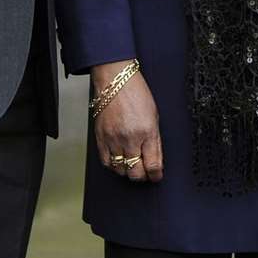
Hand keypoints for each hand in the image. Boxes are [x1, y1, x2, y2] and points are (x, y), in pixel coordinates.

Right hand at [91, 60, 163, 181]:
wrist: (115, 80)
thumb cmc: (136, 94)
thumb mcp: (154, 116)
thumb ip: (155, 140)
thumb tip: (156, 160)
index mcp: (147, 132)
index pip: (153, 165)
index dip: (156, 175)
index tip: (157, 177)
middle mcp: (129, 138)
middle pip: (135, 172)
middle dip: (142, 176)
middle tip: (145, 173)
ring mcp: (113, 139)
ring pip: (120, 170)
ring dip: (128, 171)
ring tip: (132, 165)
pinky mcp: (100, 138)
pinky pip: (106, 162)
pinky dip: (113, 165)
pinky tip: (119, 160)